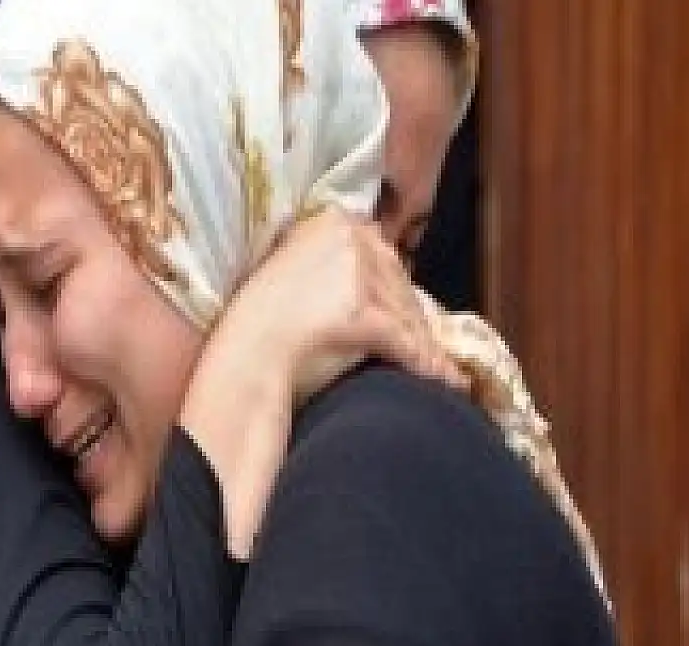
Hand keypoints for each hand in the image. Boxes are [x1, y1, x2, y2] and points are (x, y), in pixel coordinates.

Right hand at [228, 204, 466, 399]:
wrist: (245, 358)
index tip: (407, 313)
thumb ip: (331, 263)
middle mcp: (349, 236)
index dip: (395, 290)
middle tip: (430, 347)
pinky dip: (427, 365)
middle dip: (415, 320)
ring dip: (426, 347)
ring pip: (407, 313)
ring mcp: (358, 273)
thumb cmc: (260, 324)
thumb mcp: (292, 271)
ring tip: (443, 372)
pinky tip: (443, 381)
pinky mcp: (366, 312)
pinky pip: (407, 343)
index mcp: (330, 221)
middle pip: (399, 283)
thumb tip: (369, 278)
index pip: (380, 255)